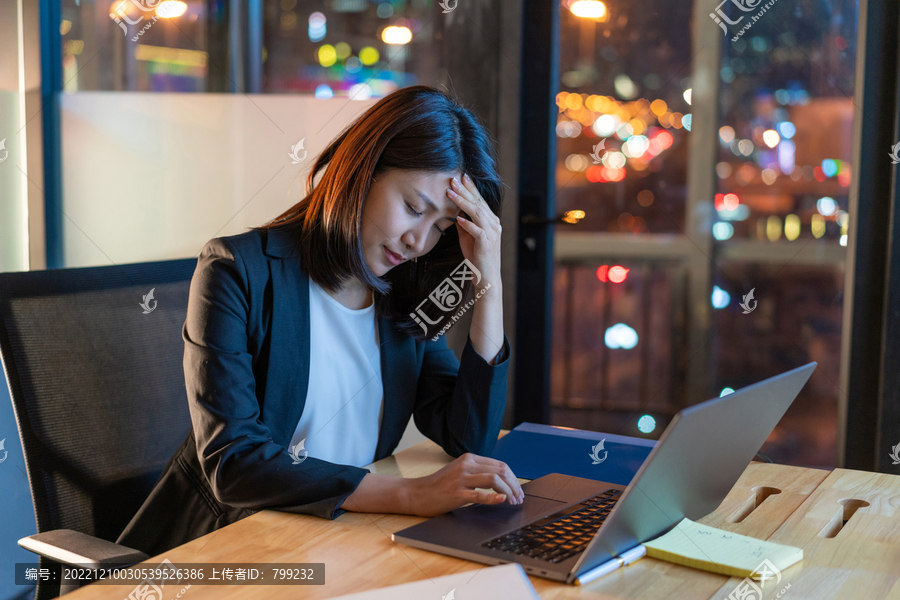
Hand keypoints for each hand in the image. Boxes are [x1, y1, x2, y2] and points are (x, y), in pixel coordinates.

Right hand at [404, 453, 523, 516]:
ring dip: (508, 491)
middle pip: (500, 471)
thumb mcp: (460, 472)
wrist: (417, 493)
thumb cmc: (439, 485)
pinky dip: (494, 497)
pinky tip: (502, 500)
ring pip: (494, 479)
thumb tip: (502, 481)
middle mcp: (466, 465)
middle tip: (519, 497)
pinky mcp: (457, 493)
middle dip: (514, 485)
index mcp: (469, 458)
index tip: (518, 489)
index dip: (513, 478)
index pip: (500, 464)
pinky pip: (480, 494)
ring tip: (512, 501)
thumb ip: (477, 472)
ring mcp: (461, 478)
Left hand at [447, 174, 501, 285]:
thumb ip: (464, 223)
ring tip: (450, 193)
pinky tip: (458, 218)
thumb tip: (455, 210)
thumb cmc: (477, 257)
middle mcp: (494, 224)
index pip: (480, 200)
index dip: (470, 188)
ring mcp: (492, 233)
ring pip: (477, 213)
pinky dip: (467, 223)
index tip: (461, 177)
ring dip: (463, 202)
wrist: (487, 277)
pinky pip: (477, 230)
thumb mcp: (468, 237)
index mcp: (491, 221)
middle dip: (465, 190)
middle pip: (478, 203)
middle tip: (453, 179)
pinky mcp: (487, 244)